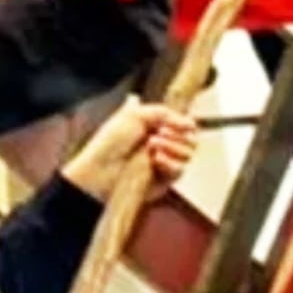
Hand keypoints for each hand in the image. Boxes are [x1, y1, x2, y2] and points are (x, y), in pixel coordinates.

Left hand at [61, 96, 197, 201]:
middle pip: (191, 139)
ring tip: (153, 146)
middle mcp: (162, 143)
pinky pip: (180, 171)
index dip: (185, 123)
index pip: (183, 124)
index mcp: (154, 126)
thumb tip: (190, 122)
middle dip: (178, 134)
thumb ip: (164, 112)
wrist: (102, 170)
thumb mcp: (135, 114)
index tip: (183, 122)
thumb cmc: (111, 141)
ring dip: (173, 146)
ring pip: (188, 154)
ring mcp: (164, 162)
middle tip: (160, 133)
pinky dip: (171, 163)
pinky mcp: (164, 180)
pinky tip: (156, 160)